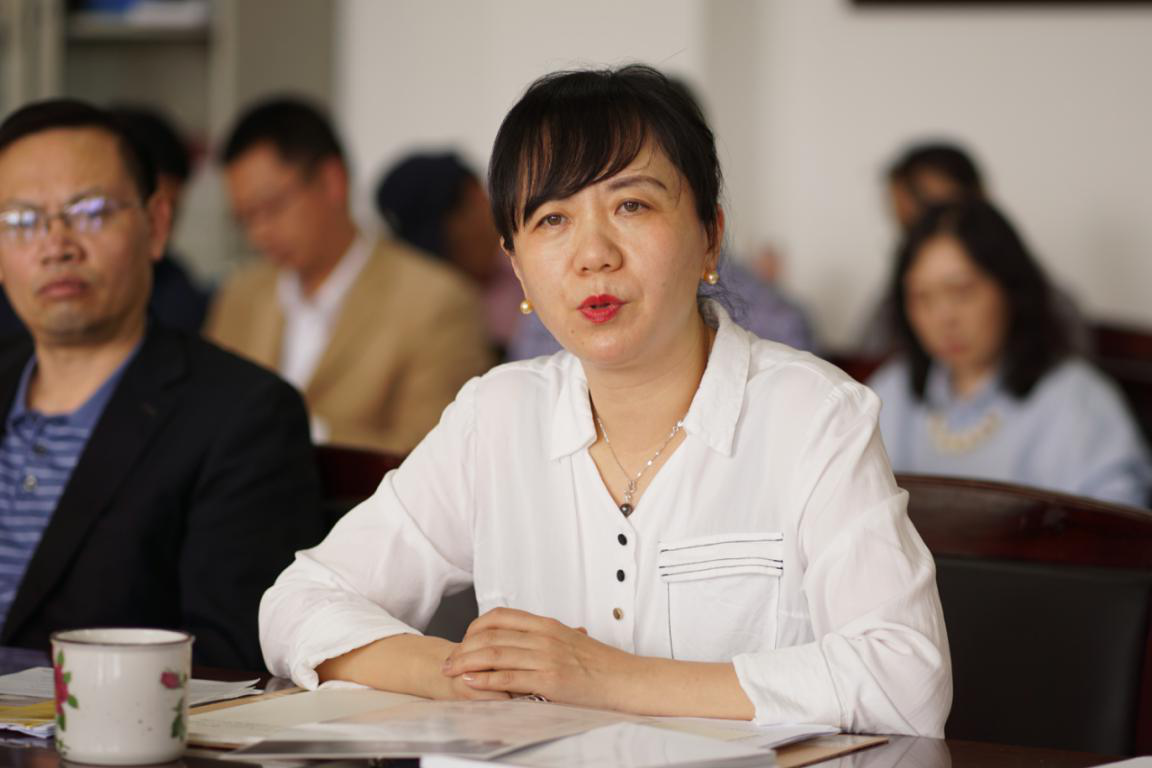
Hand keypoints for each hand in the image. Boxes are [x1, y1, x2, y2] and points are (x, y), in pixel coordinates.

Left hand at [440, 608, 634, 708]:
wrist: (625, 680)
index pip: (501, 616)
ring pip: (495, 654)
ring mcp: (546, 657)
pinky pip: (509, 677)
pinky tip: (471, 683)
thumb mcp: (570, 640)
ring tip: (451, 672)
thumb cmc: (601, 665)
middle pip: (491, 635)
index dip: (475, 627)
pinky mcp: (549, 680)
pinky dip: (485, 680)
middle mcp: (544, 636)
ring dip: (467, 663)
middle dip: (463, 648)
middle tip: (448, 660)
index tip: (463, 640)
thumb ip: (545, 638)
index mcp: (547, 624)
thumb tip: (525, 640)